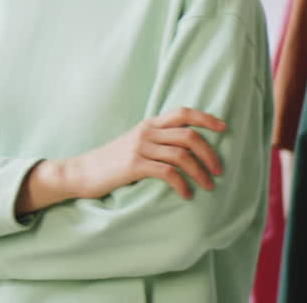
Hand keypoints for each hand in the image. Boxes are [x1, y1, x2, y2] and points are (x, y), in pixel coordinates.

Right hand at [61, 106, 225, 200]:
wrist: (83, 172)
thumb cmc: (111, 162)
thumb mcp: (134, 144)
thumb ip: (156, 140)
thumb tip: (186, 148)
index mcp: (148, 124)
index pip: (182, 112)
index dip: (205, 118)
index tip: (224, 127)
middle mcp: (146, 132)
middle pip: (188, 135)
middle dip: (209, 153)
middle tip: (218, 171)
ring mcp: (139, 147)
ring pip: (182, 155)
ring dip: (200, 172)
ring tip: (208, 186)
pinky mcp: (134, 165)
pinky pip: (168, 173)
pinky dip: (182, 184)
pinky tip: (186, 194)